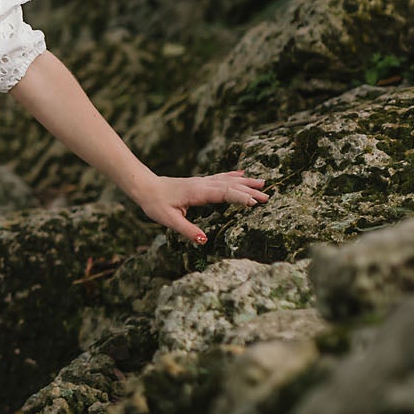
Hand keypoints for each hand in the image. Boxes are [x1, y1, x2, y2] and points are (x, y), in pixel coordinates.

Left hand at [130, 171, 270, 245]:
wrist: (145, 187)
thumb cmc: (155, 204)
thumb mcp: (169, 220)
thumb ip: (187, 230)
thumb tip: (205, 240)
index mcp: (198, 193)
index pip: (224, 194)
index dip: (239, 198)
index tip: (254, 203)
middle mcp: (203, 184)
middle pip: (230, 186)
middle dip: (249, 191)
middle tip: (268, 197)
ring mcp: (202, 182)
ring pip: (228, 180)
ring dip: (246, 182)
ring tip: (263, 183)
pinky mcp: (200, 182)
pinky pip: (221, 177)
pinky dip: (233, 175)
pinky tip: (242, 173)